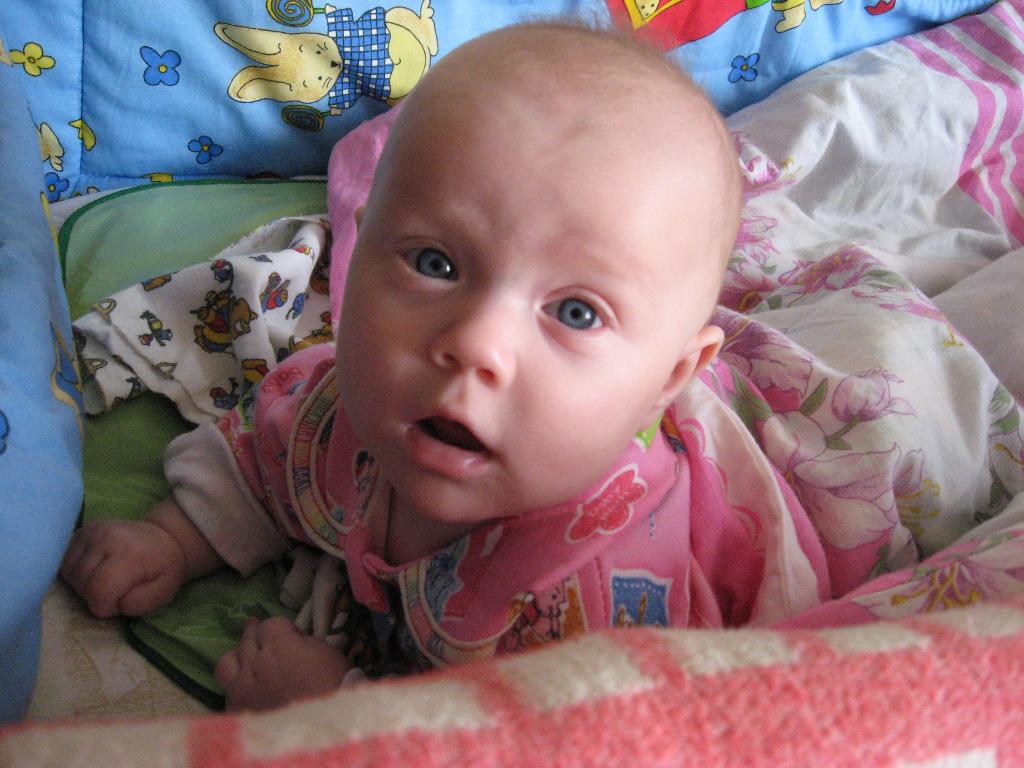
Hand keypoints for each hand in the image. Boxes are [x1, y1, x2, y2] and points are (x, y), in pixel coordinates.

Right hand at [60, 518, 187, 617]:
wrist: (164, 536)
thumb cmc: (164, 567)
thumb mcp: (164, 590)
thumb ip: (141, 602)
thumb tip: (117, 604)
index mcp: (128, 554)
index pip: (99, 591)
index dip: (105, 606)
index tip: (120, 601)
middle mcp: (106, 538)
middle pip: (82, 584)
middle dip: (96, 596)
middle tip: (116, 590)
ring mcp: (91, 531)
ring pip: (70, 574)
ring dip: (83, 585)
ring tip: (105, 580)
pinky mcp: (81, 531)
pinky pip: (65, 561)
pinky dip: (76, 573)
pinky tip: (94, 571)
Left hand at [215, 617, 351, 710]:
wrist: (324, 729)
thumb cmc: (333, 689)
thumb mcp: (325, 653)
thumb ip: (301, 641)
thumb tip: (291, 641)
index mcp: (278, 646)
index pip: (269, 624)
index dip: (282, 628)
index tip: (292, 636)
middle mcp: (254, 664)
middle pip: (248, 639)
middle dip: (259, 636)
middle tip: (268, 639)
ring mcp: (242, 689)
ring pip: (227, 663)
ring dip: (239, 659)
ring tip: (248, 662)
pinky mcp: (237, 712)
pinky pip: (228, 692)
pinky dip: (237, 687)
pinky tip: (249, 690)